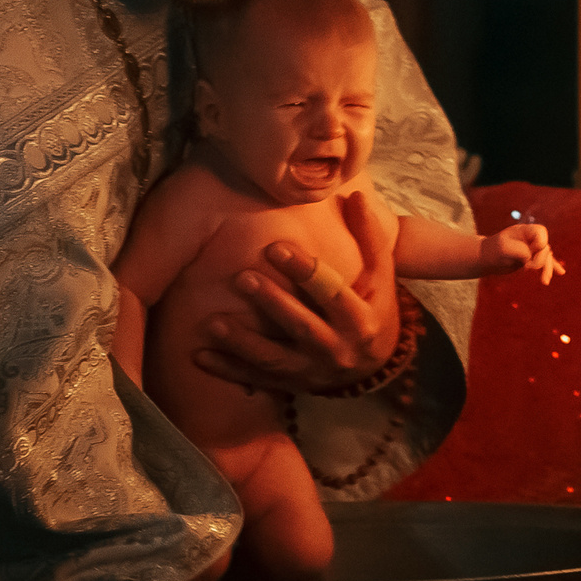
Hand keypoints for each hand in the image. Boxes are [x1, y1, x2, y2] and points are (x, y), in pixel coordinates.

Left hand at [191, 190, 400, 393]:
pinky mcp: (292, 384)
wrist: (376, 366)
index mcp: (360, 320)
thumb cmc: (374, 308)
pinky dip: (228, 370)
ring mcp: (312, 371)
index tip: (276, 247)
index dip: (305, 271)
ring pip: (274, 359)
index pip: (331, 293)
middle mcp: (337, 350)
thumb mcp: (380, 276)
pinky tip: (200, 356)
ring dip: (243, 342)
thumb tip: (357, 196)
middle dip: (272, 304)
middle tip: (242, 278)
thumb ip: (369, 238)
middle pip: (301, 326)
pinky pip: (257, 379)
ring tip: (214, 323)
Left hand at [484, 223, 562, 283]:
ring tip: (544, 282)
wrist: (485, 259)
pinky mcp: (531, 259)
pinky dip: (552, 267)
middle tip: (527, 269)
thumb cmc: (492, 251)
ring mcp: (531, 248)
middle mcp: (530, 238)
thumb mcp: (504, 249)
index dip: (538, 245)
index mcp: (524, 230)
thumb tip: (531, 259)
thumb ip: (520, 251)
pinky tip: (560, 272)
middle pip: (545, 247)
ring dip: (547, 269)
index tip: (527, 254)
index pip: (541, 233)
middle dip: (540, 260)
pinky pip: (545, 262)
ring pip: (547, 257)